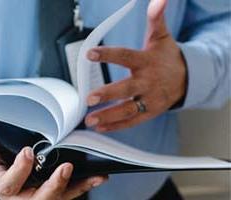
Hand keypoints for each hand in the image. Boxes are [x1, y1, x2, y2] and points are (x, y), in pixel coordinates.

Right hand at [0, 132, 106, 199]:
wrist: (0, 164)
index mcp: (1, 185)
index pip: (9, 185)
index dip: (19, 170)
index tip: (28, 151)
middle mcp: (20, 196)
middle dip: (53, 186)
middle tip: (65, 168)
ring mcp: (37, 195)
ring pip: (57, 199)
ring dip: (76, 187)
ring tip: (94, 176)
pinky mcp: (51, 191)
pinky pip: (68, 192)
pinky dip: (83, 185)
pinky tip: (97, 177)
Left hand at [85, 0, 186, 131]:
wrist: (186, 78)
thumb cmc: (167, 57)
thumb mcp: (161, 37)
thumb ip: (155, 20)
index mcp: (147, 61)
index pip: (125, 56)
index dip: (108, 55)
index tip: (90, 53)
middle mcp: (148, 82)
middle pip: (126, 89)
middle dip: (108, 94)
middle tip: (89, 98)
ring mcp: (149, 99)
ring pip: (127, 109)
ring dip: (108, 116)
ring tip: (90, 120)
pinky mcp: (149, 112)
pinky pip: (132, 121)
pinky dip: (116, 125)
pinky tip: (101, 127)